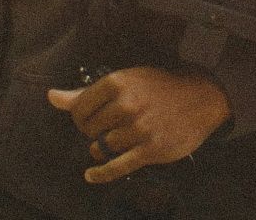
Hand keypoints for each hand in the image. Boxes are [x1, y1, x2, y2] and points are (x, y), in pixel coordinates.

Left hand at [46, 66, 230, 183]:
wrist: (203, 96)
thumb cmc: (161, 87)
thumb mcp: (127, 80)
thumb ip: (86, 92)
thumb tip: (52, 97)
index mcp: (118, 82)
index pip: (79, 109)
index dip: (81, 117)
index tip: (92, 118)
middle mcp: (126, 104)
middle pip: (88, 130)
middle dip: (93, 132)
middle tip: (108, 128)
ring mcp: (138, 128)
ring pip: (101, 147)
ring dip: (103, 148)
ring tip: (116, 141)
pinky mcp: (150, 149)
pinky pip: (115, 167)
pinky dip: (100, 174)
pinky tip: (91, 174)